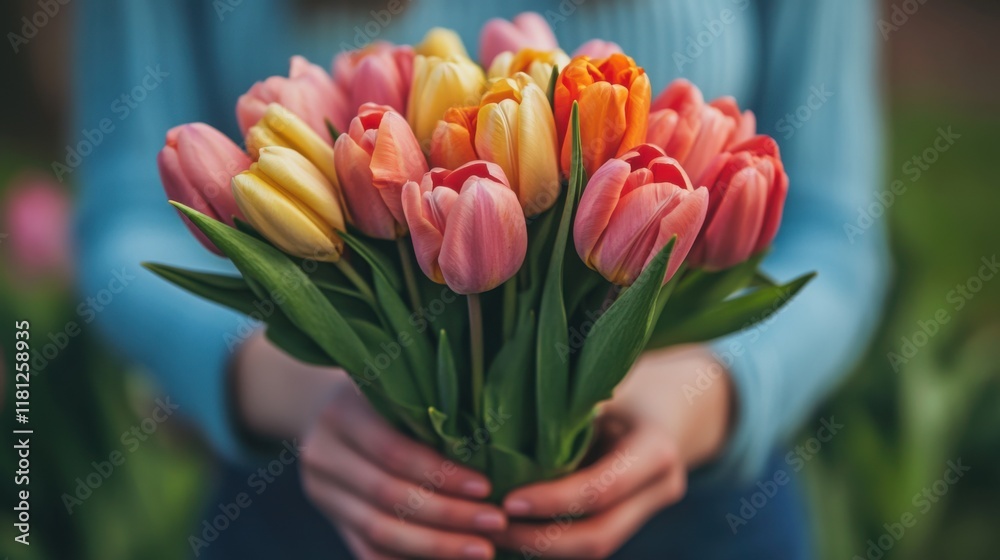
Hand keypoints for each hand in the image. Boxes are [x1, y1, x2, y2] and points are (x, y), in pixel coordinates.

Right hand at [300, 381, 506, 559]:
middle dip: (448, 515)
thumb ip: (426, 410)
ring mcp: (323, 493)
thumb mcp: (394, 387)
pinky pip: (368, 551)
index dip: (441, 474)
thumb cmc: (377, 393)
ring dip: (435, 546)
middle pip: (389, 496)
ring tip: (482, 549)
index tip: (486, 487)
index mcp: (341, 414)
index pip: (395, 453)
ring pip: (379, 531)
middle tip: (495, 523)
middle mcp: (324, 456)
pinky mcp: (332, 520)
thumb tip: (490, 448)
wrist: (318, 408)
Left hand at [492, 345, 732, 557]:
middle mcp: (660, 488)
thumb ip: (569, 416)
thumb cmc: (631, 383)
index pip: (602, 489)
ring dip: (543, 547)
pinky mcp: (633, 518)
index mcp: (656, 450)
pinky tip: (516, 529)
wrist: (679, 400)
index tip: (508, 502)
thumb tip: (504, 441)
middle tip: (493, 527)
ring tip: (495, 532)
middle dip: (542, 541)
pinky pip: (591, 538)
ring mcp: (649, 509)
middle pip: (600, 536)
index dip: (553, 501)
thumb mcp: (604, 388)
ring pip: (595, 546)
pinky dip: (553, 539)